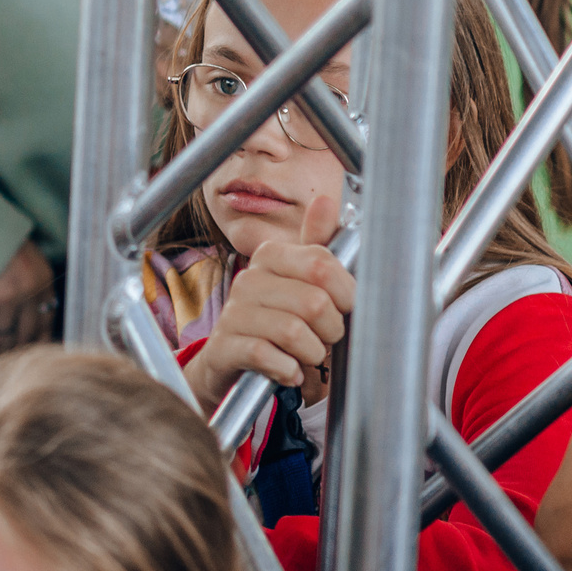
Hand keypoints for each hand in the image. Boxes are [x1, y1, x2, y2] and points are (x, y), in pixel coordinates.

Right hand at [0, 239, 56, 369]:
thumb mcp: (27, 256)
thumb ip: (31, 284)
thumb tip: (25, 315)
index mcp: (44, 283)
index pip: (45, 325)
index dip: (35, 348)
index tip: (28, 366)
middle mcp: (28, 294)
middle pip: (23, 339)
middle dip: (12, 362)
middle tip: (2, 381)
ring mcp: (2, 298)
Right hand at [182, 217, 350, 413]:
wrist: (232, 359)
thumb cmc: (277, 318)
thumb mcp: (299, 280)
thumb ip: (318, 246)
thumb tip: (327, 201)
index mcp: (270, 256)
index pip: (322, 264)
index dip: (347, 293)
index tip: (345, 307)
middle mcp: (249, 279)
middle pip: (315, 303)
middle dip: (331, 330)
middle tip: (324, 336)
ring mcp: (233, 313)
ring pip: (295, 333)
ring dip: (312, 354)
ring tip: (306, 354)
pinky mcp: (224, 345)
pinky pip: (268, 356)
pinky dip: (288, 369)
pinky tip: (288, 369)